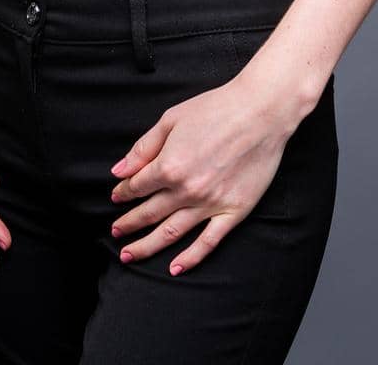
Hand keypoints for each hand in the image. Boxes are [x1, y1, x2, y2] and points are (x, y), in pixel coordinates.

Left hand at [108, 77, 291, 275]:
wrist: (261, 111)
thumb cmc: (217, 108)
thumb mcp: (172, 119)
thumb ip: (144, 147)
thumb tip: (120, 170)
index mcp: (169, 166)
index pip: (137, 186)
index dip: (123, 192)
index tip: (117, 195)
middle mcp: (186, 190)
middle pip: (149, 213)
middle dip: (129, 223)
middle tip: (116, 231)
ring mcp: (210, 204)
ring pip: (171, 233)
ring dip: (147, 246)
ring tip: (130, 255)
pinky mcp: (233, 211)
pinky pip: (208, 242)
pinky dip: (190, 258)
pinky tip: (175, 268)